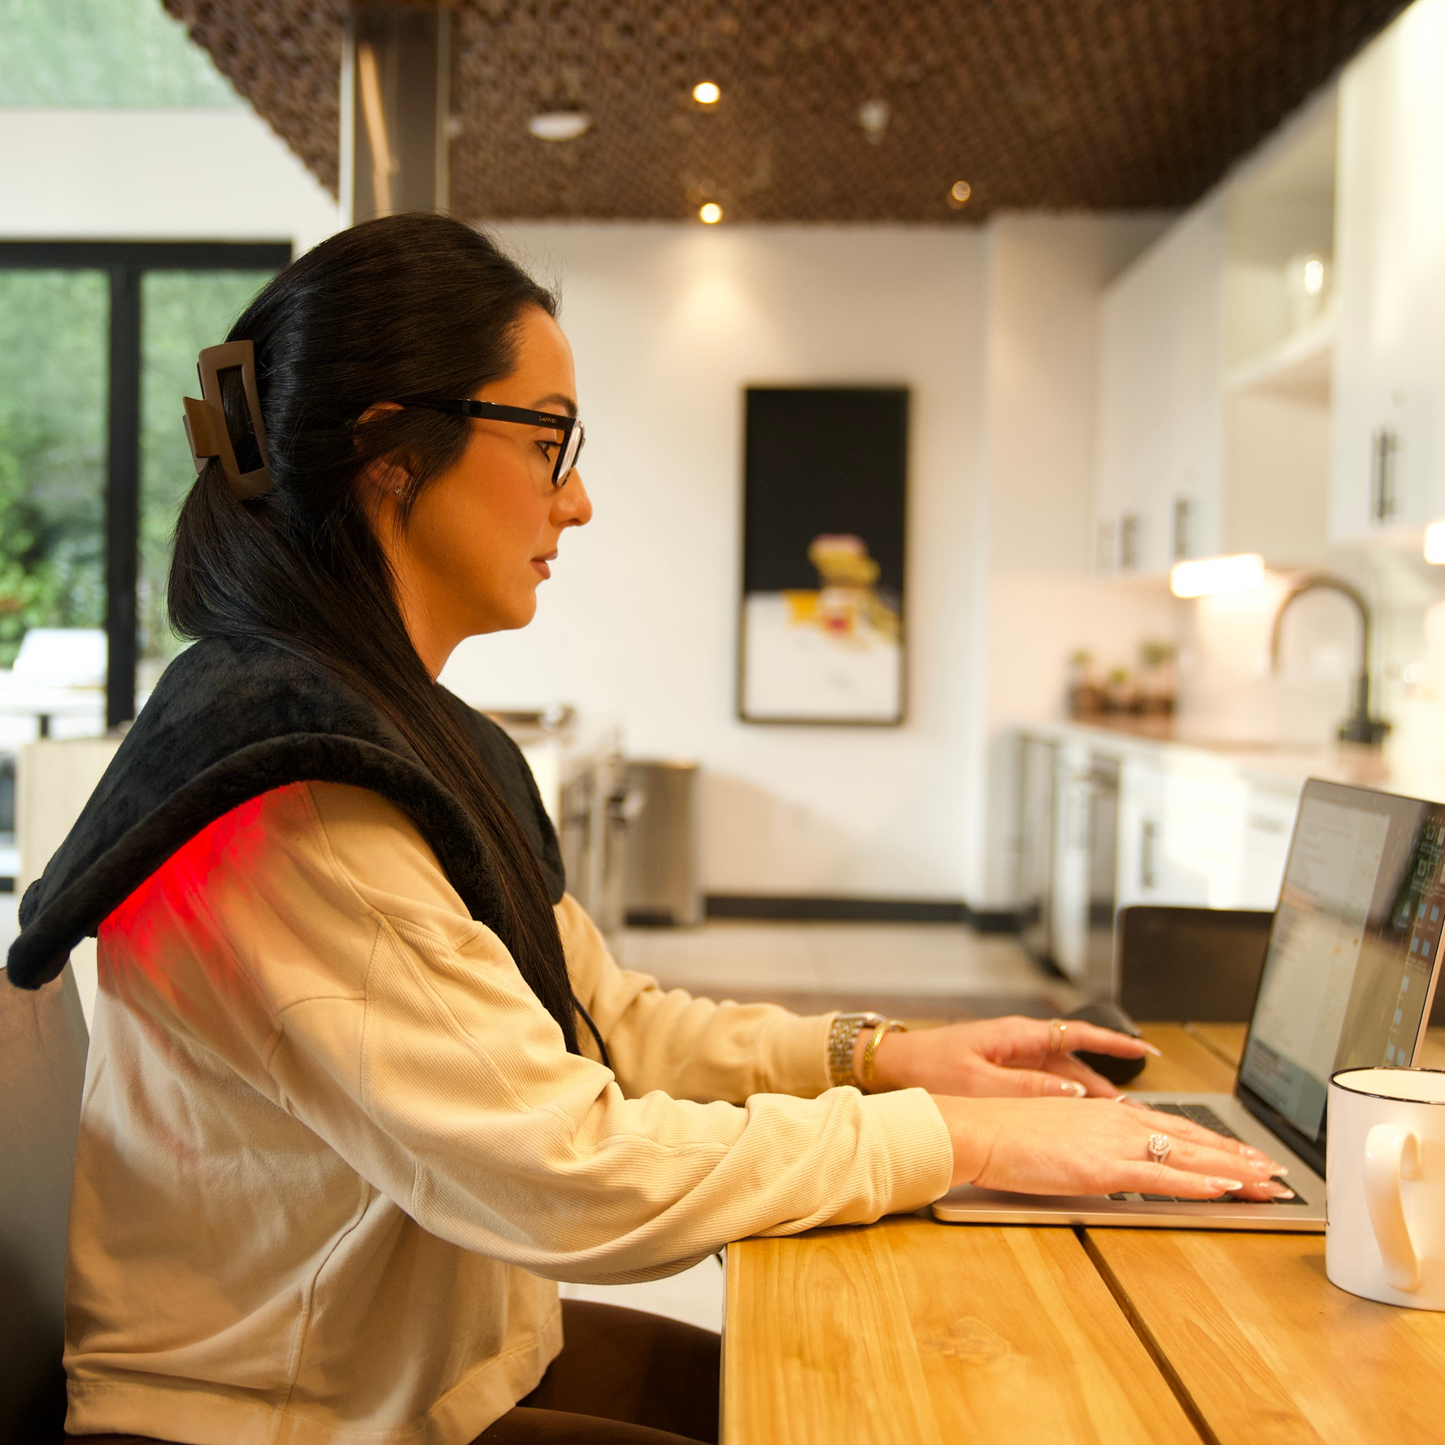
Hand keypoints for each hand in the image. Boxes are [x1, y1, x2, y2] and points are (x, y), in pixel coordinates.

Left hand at [861, 1015, 1158, 1099]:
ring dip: (1086, 1096)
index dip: (1113, 1042)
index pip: (1077, 1034)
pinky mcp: (1000, 1075)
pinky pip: (1042, 1086)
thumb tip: (1076, 1094)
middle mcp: (1018, 1043)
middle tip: (1136, 1110)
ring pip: (1060, 1076)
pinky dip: (1062, 1101)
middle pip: (1074, 1062)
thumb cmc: (929, 1068)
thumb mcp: (983, 1082)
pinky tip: (1074, 1122)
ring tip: (1114, 1122)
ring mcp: (1010, 1059)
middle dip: (1107, 1083)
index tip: (1145, 1050)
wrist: (891, 1067)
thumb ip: (1030, 1088)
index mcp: (1017, 1034)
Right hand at [935, 1094, 1292, 1200]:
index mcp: (1108, 1112)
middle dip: (1238, 1156)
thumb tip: (1111, 1154)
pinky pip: (1162, 1176)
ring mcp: (1113, 1143)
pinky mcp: (1103, 1168)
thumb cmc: (1007, 1131)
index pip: (1175, 1127)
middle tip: (1275, 1172)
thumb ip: (1091, 1141)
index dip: (1216, 1143)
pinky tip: (1226, 1188)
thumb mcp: (1058, 1131)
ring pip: (1187, 1156)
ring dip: (1233, 1169)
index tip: (1246, 1156)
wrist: (978, 1128)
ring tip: (1267, 1182)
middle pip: (1192, 1139)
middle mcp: (1119, 1121)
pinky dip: (1199, 1182)